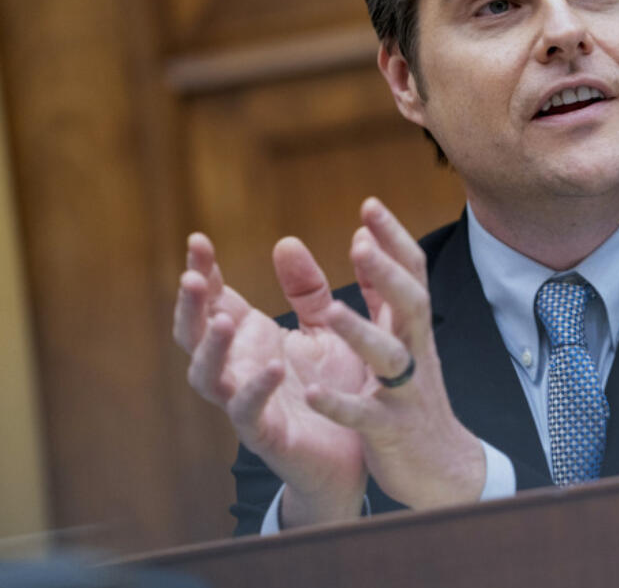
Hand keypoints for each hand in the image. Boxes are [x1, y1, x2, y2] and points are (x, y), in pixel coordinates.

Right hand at [173, 234, 368, 525]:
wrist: (356, 452)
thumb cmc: (332, 386)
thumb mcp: (324, 328)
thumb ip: (307, 290)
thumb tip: (286, 240)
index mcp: (251, 340)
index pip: (214, 301)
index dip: (202, 272)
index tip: (197, 239)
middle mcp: (239, 369)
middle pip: (195, 335)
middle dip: (190, 307)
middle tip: (191, 277)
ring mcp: (246, 403)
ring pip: (208, 377)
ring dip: (211, 349)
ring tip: (224, 321)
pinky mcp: (267, 435)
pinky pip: (249, 414)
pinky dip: (255, 391)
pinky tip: (271, 368)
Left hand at [305, 197, 485, 509]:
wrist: (442, 465)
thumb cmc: (413, 394)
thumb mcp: (401, 336)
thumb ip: (378, 290)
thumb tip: (362, 234)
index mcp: (412, 329)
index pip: (412, 275)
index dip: (394, 239)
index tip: (370, 204)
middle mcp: (415, 353)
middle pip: (412, 305)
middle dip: (389, 273)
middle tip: (361, 241)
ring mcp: (406, 392)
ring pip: (391, 357)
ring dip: (363, 333)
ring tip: (331, 311)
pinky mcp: (391, 431)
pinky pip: (366, 416)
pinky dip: (341, 405)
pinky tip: (313, 394)